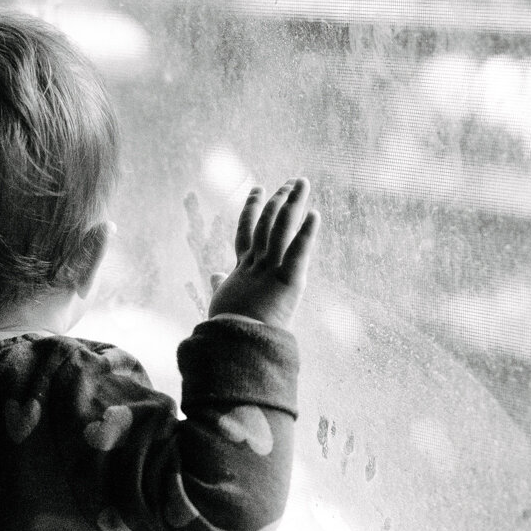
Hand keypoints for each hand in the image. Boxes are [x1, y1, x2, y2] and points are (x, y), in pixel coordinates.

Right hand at [205, 178, 319, 328]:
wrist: (236, 347)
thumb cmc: (228, 330)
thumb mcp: (222, 302)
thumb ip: (220, 285)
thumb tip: (215, 274)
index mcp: (241, 270)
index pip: (246, 232)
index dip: (251, 209)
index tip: (258, 190)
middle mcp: (255, 265)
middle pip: (266, 223)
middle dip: (278, 200)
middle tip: (290, 182)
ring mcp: (269, 271)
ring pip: (280, 229)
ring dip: (292, 204)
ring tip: (301, 184)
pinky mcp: (286, 281)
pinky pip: (298, 252)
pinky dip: (307, 233)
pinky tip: (315, 213)